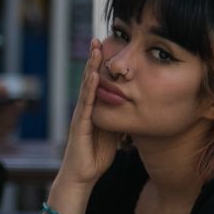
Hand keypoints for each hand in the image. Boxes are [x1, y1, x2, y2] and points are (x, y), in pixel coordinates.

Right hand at [60, 40, 122, 187]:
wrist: (82, 175)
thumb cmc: (96, 155)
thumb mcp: (113, 131)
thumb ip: (118, 117)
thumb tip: (132, 106)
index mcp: (93, 108)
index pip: (97, 82)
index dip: (100, 64)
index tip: (106, 46)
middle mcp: (84, 107)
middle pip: (89, 78)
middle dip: (93, 58)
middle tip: (97, 38)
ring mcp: (81, 114)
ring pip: (86, 86)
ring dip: (91, 66)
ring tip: (95, 49)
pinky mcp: (80, 124)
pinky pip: (86, 103)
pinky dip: (90, 88)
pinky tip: (94, 75)